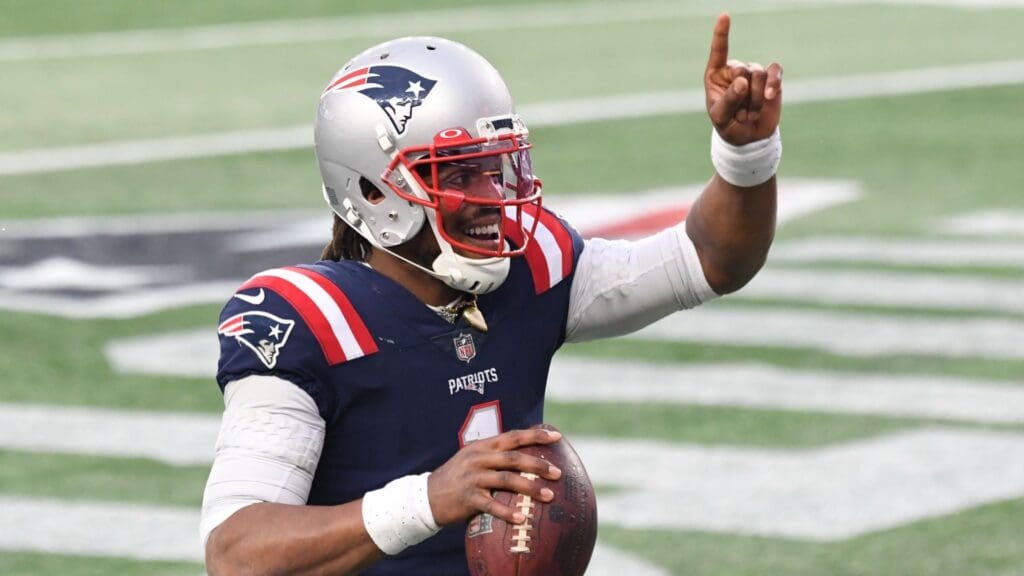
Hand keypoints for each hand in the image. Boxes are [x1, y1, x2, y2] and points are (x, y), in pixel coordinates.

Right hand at [427, 428, 562, 525]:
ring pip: (506, 479)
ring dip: (530, 487)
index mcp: (483, 446)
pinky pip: (491, 505)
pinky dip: (507, 512)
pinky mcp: (468, 498)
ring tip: (549, 496)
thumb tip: (527, 455)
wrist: (427, 496)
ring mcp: (473, 478)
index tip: (557, 436)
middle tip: (558, 473)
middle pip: (513, 458)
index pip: (513, 436)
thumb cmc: (458, 478)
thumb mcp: (473, 458)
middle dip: (538, 465)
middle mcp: (478, 458)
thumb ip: (495, 455)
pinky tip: (521, 518)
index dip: (535, 435)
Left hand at [704, 13, 782, 145]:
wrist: (749, 138)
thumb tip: (743, 81)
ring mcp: (754, 73)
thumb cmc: (728, 126)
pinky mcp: (771, 78)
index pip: (719, 51)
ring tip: (750, 112)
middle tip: (740, 111)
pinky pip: (775, 72)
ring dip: (756, 97)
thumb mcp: (721, 117)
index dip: (721, 34)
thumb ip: (729, 99)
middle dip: (743, 94)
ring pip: (759, 74)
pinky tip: (769, 96)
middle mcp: (735, 70)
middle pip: (743, 69)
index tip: (724, 16)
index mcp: (716, 75)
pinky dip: (773, 83)